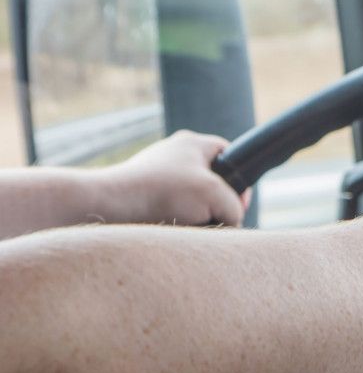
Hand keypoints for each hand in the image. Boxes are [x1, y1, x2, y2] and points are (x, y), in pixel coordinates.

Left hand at [103, 130, 249, 225]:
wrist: (111, 206)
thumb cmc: (164, 193)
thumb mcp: (216, 196)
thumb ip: (235, 207)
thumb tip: (230, 220)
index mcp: (192, 143)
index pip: (229, 154)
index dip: (240, 179)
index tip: (237, 203)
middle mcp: (174, 154)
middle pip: (211, 180)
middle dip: (216, 202)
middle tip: (215, 217)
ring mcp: (156, 173)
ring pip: (192, 197)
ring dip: (196, 214)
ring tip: (189, 226)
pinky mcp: (143, 194)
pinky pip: (171, 208)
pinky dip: (176, 220)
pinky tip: (171, 229)